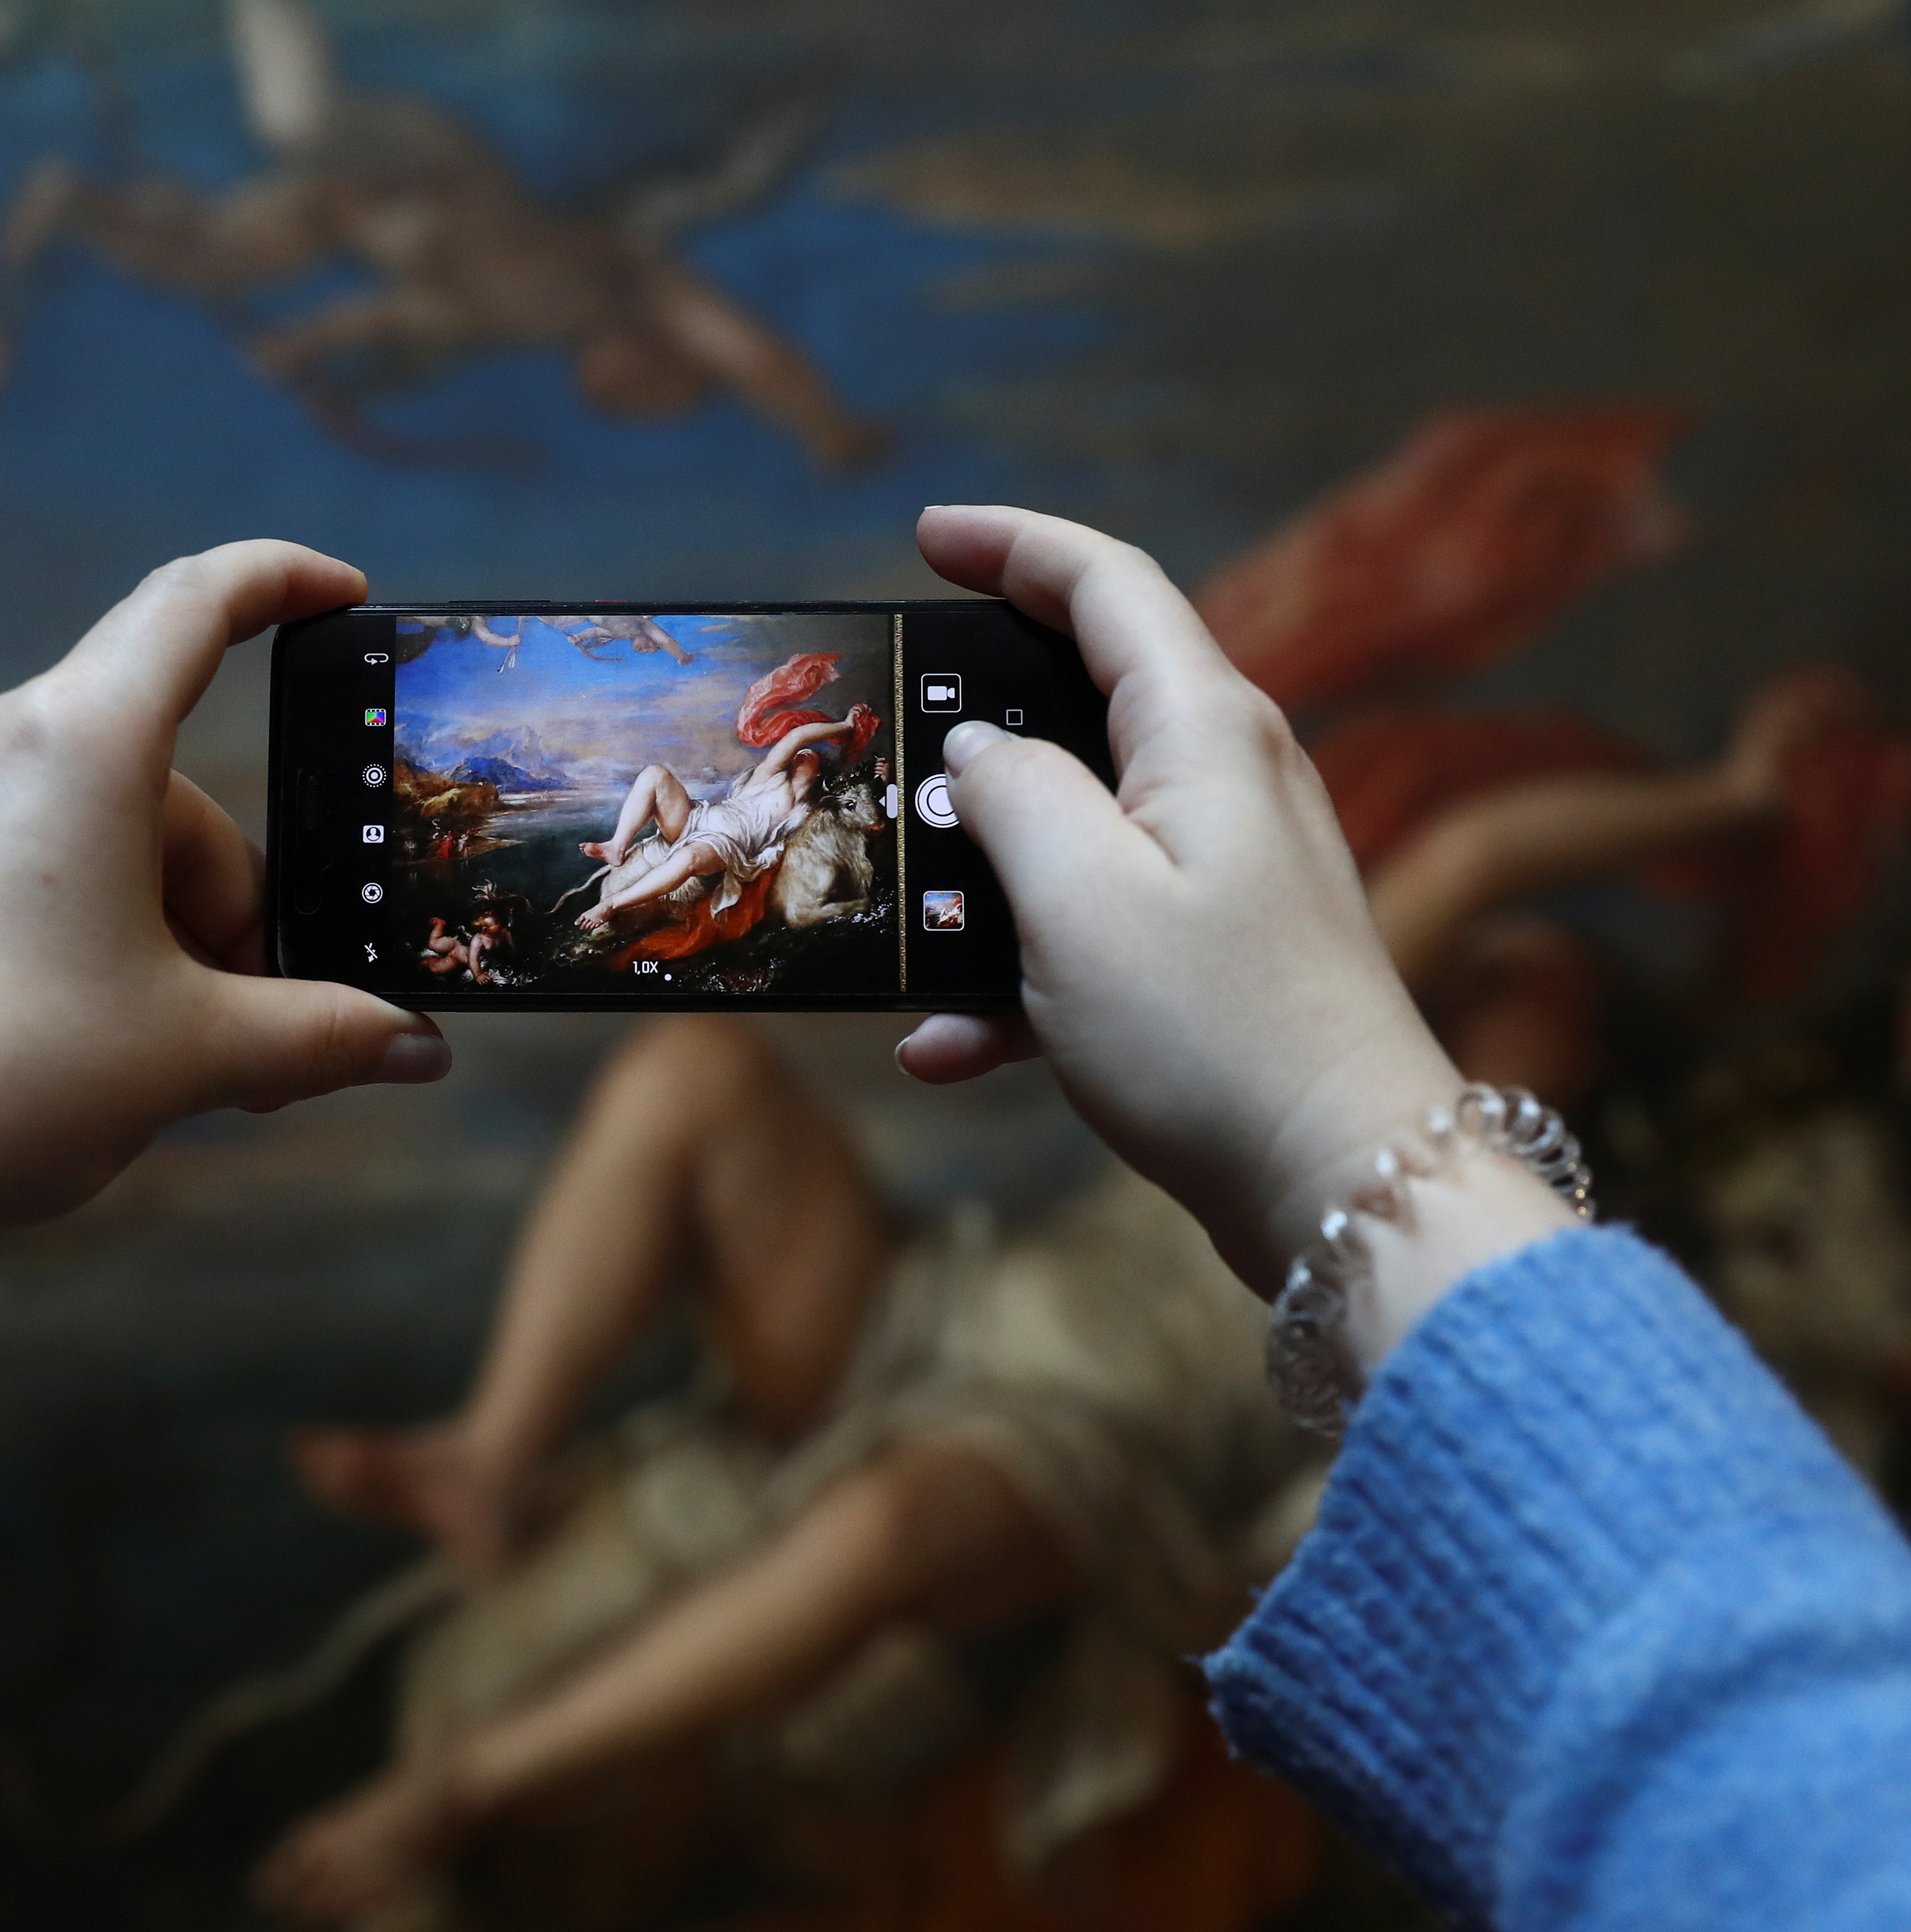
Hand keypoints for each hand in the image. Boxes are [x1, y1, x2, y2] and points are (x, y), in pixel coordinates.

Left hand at [0, 542, 447, 1481]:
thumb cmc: (0, 1087)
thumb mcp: (194, 1058)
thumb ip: (323, 1036)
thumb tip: (417, 1050)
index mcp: (74, 744)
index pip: (195, 604)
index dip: (279, 580)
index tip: (339, 591)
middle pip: (164, 784)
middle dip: (225, 899)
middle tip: (246, 1028)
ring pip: (95, 829)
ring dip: (156, 924)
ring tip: (153, 1056)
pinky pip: (22, 857)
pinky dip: (82, 925)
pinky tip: (76, 1038)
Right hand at [894, 506, 1498, 1294]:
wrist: (1349, 1183)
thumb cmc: (1215, 1033)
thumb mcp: (1077, 897)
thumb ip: (1010, 796)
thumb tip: (975, 752)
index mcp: (1205, 729)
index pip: (1106, 584)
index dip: (1014, 544)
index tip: (928, 536)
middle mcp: (1229, 778)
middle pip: (1089, 696)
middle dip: (980, 713)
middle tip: (890, 728)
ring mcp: (1229, 868)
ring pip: (1075, 830)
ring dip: (981, 878)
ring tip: (899, 928)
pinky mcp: (1218, 954)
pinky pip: (1095, 933)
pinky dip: (1019, 978)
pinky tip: (948, 1048)